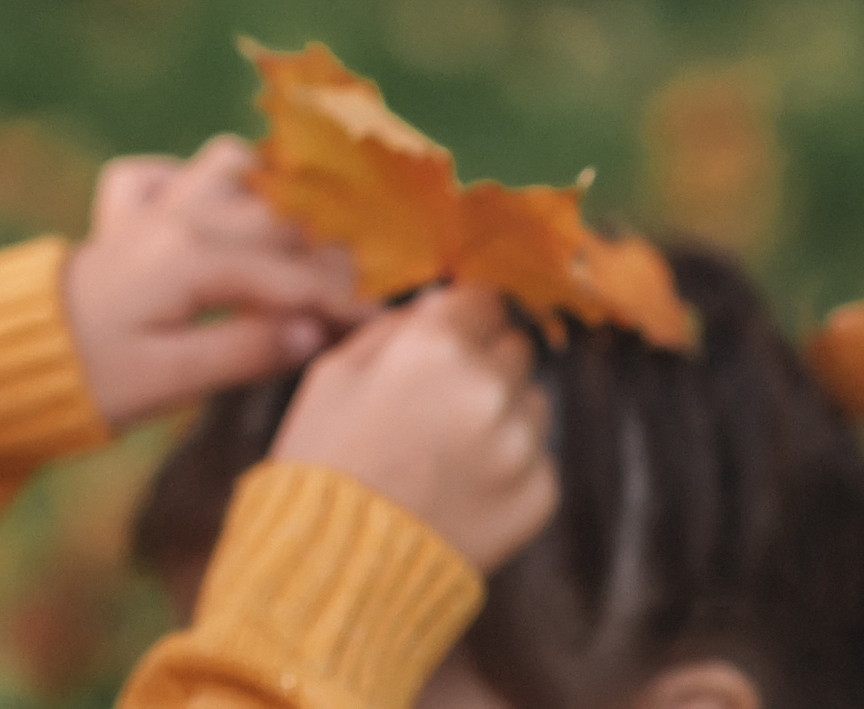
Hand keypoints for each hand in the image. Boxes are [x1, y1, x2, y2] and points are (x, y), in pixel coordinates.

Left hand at [62, 136, 365, 430]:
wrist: (7, 358)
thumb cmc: (92, 379)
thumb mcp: (172, 382)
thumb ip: (246, 351)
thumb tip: (315, 332)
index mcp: (193, 259)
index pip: (294, 272)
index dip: (347, 296)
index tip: (389, 318)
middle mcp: (177, 216)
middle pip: (280, 209)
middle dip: (331, 243)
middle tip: (367, 281)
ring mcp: (149, 206)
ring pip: (230, 163)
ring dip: (272, 193)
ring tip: (306, 240)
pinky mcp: (123, 212)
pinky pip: (165, 172)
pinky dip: (195, 184)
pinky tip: (213, 220)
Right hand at [269, 284, 555, 572]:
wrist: (338, 563)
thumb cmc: (323, 459)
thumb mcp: (332, 372)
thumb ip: (391, 328)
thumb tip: (436, 305)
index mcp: (434, 346)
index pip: (482, 300)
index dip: (464, 317)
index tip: (451, 335)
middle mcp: (488, 387)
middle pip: (514, 347)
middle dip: (484, 363)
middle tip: (442, 398)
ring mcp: (521, 444)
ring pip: (532, 401)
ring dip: (502, 411)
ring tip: (450, 447)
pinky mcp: (540, 495)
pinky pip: (537, 458)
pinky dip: (509, 464)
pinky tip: (463, 484)